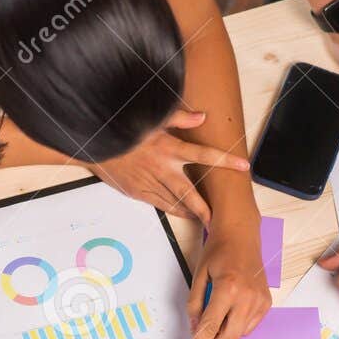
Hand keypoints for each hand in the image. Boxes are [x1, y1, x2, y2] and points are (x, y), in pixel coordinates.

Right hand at [89, 109, 249, 224]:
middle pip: (190, 193)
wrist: (96, 145)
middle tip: (219, 220)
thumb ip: (179, 118)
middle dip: (205, 208)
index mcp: (169, 148)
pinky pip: (160, 205)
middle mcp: (162, 168)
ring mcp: (149, 183)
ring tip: (206, 220)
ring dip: (192, 212)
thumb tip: (202, 117)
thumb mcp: (152, 119)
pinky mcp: (138, 192)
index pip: (204, 154)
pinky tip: (185, 215)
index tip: (243, 166)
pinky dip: (174, 210)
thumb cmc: (125, 130)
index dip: (225, 160)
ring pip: (176, 202)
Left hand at [185, 215, 272, 338]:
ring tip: (218, 312)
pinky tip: (232, 307)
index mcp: (228, 288)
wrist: (241, 235)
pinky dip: (237, 324)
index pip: (210, 326)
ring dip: (225, 333)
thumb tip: (196, 329)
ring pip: (240, 334)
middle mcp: (247, 297)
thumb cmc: (218, 251)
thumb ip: (195, 304)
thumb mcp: (199, 275)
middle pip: (229, 337)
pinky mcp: (267, 302)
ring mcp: (260, 300)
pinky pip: (249, 325)